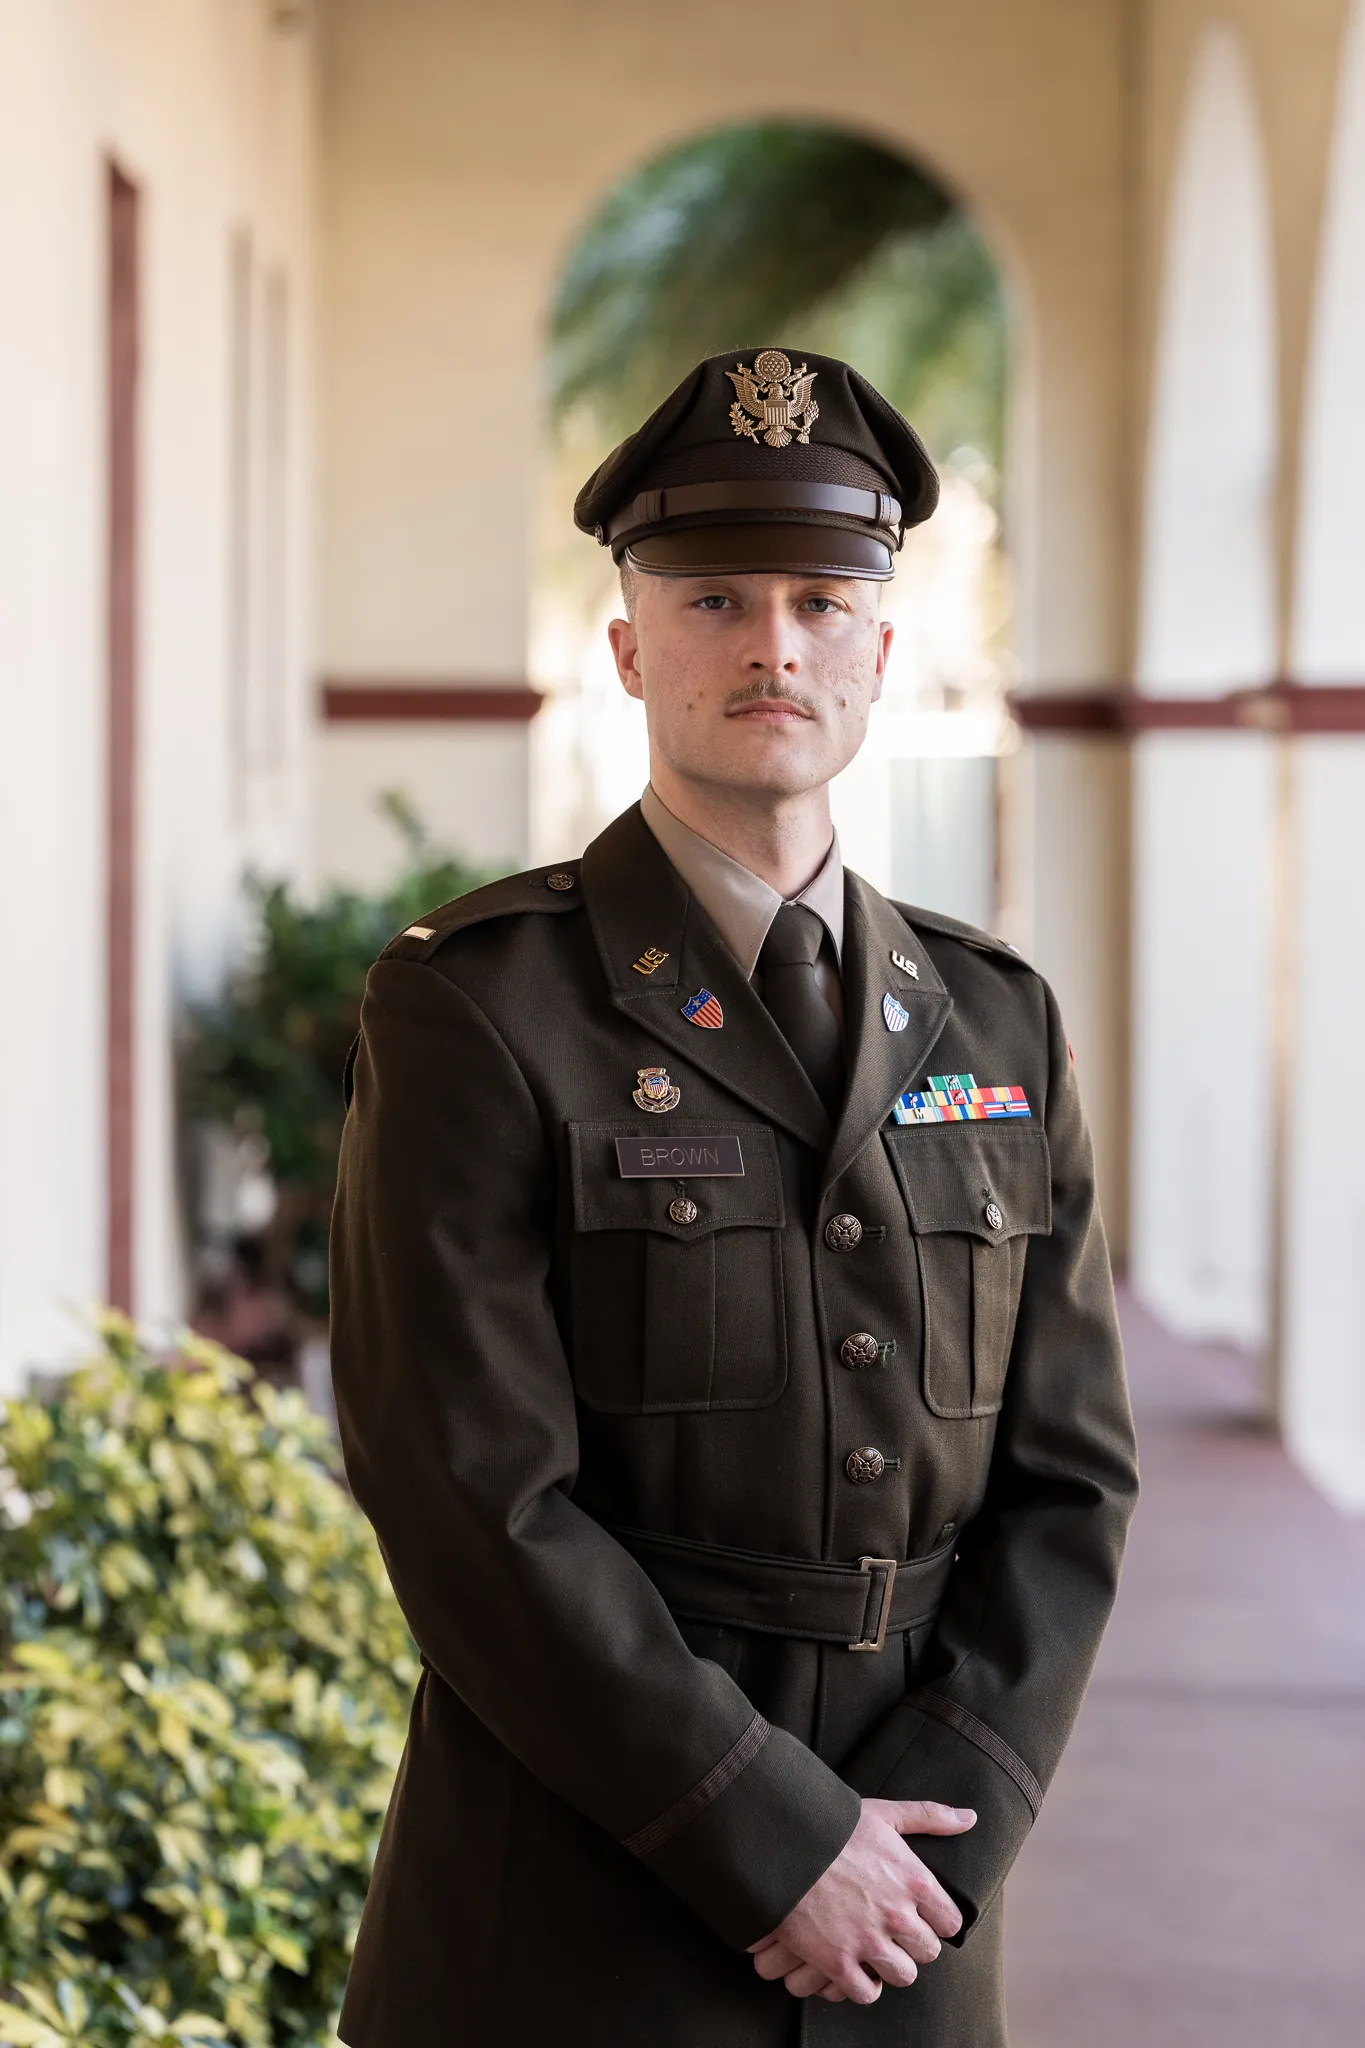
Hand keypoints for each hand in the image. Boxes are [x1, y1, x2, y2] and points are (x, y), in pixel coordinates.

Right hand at [748, 1797, 974, 2004]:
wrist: (780, 1841)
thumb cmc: (833, 1826)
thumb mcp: (884, 1814)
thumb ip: (931, 1817)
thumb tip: (970, 1818)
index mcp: (914, 1880)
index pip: (950, 1923)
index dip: (935, 1920)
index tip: (919, 1914)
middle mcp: (897, 1914)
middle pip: (928, 1952)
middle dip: (913, 1943)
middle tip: (893, 1931)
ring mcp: (867, 1941)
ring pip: (903, 1975)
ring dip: (890, 1965)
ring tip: (875, 1949)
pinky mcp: (837, 1961)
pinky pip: (866, 1993)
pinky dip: (861, 1984)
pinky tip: (853, 1965)